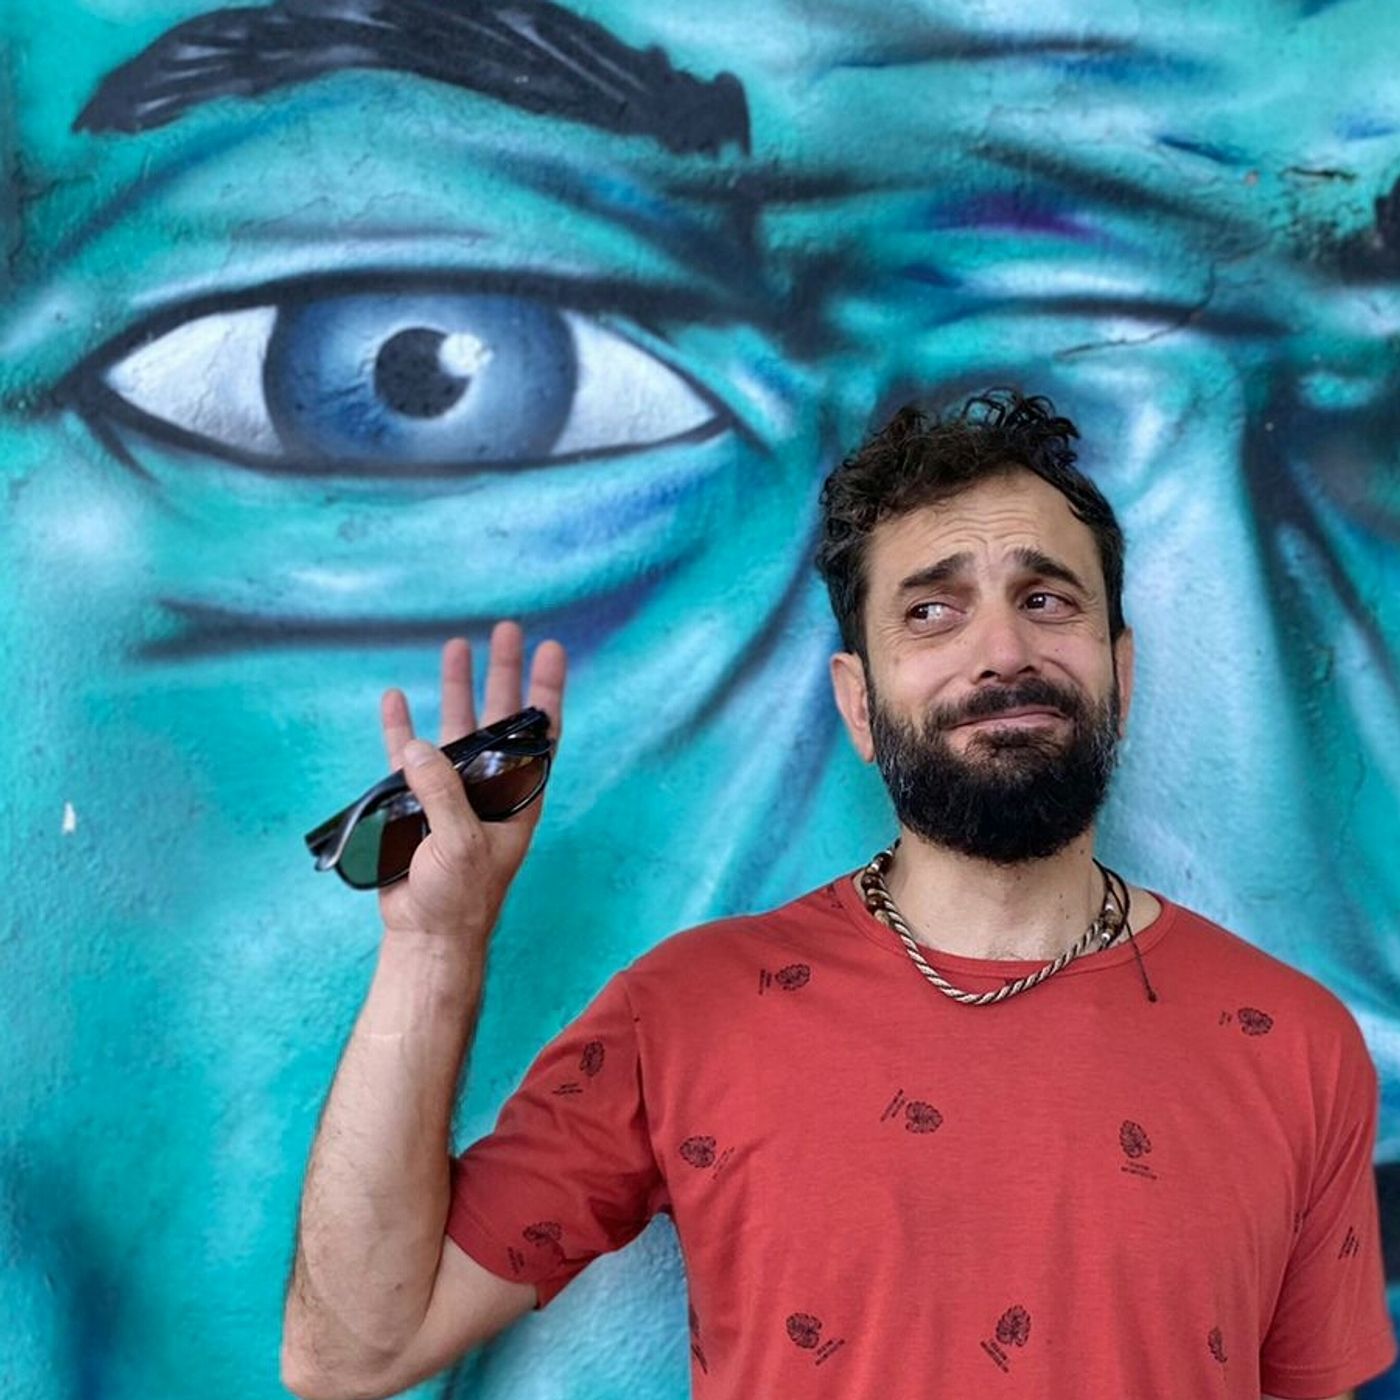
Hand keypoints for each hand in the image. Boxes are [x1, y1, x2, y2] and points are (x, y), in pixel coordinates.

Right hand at [375, 622, 565, 946]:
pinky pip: (406, 755)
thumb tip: (418, 745)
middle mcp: (489, 786)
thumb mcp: (462, 843)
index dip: (546, 691)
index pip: (539, 734)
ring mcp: (452, 791)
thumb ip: (443, 792)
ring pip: (456, 728)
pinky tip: (397, 699)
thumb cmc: (459, 897)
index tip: (552, 650)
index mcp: (518, 797)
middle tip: (507, 629)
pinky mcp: (414, 803)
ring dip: (457, 688)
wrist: (425, 935)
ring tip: (455, 645)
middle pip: (500, 718)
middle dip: (503, 673)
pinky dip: (401, 727)